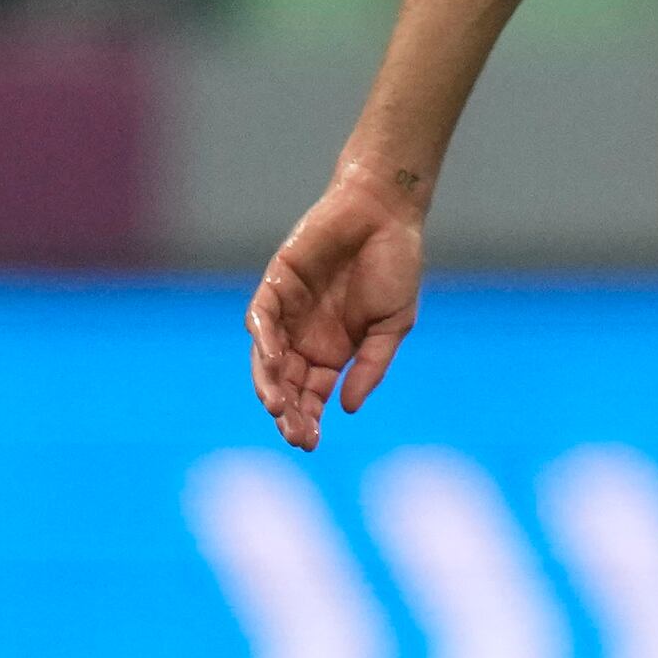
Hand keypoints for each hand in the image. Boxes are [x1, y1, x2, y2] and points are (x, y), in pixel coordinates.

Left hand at [247, 164, 429, 450]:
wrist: (385, 215)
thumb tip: (348, 408)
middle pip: (286, 383)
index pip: (312, 394)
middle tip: (293, 434)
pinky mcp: (276, 284)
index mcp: (333, 351)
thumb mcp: (394, 326)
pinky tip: (274, 364)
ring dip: (269, 384)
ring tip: (276, 407)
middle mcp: (304, 336)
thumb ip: (371, 366)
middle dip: (288, 411)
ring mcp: (287, 312)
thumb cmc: (395, 267)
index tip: (310, 442)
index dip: (308, 418)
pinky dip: (264, 342)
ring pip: (267, 358)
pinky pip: (262, 319)